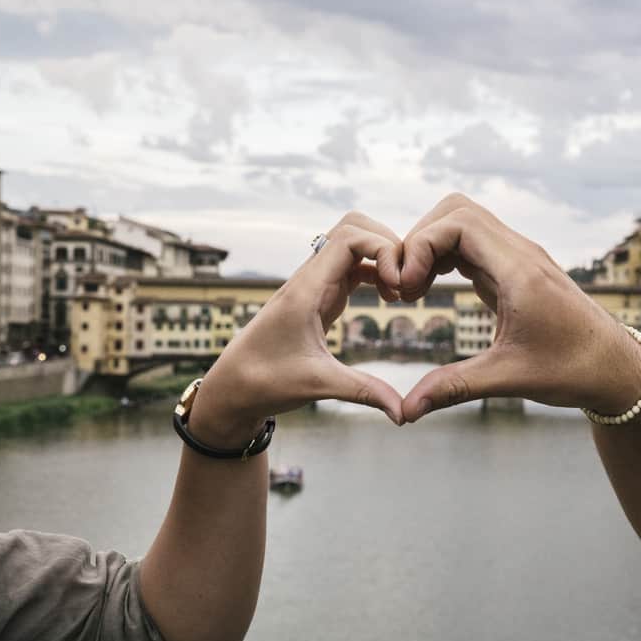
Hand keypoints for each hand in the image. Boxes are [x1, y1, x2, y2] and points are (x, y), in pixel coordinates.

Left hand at [190, 213, 405, 446]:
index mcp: (306, 289)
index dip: (383, 249)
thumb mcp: (318, 385)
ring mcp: (315, 284)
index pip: (348, 237)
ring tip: (402, 290)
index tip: (399, 285)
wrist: (233, 387)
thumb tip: (404, 413)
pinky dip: (376, 271)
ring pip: (353, 243)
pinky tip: (389, 297)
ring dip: (383, 256)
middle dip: (387, 243)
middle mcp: (310, 278)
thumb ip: (364, 391)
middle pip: (353, 227)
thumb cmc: (265, 382)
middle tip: (406, 281)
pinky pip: (353, 266)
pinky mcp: (319, 295)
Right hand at [398, 193, 640, 421]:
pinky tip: (433, 288)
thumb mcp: (509, 379)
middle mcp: (520, 254)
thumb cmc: (573, 370)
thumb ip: (454, 388)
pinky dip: (445, 256)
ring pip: (464, 222)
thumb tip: (407, 410)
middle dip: (420, 240)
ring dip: (432, 246)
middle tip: (405, 286)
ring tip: (414, 289)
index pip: (458, 223)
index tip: (408, 288)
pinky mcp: (517, 270)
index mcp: (519, 271)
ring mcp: (519, 258)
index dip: (421, 245)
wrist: (615, 367)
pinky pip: (474, 244)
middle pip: (456, 211)